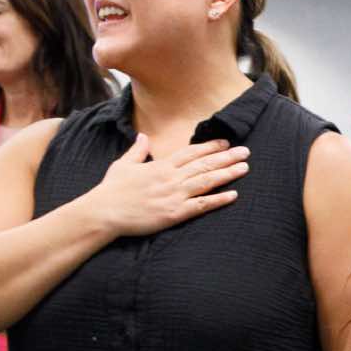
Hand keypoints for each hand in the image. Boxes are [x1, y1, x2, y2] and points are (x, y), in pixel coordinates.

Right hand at [87, 135, 248, 236]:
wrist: (104, 212)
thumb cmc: (112, 190)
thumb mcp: (123, 165)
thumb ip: (137, 150)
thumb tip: (143, 137)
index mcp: (160, 165)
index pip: (191, 153)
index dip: (210, 147)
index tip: (226, 143)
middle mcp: (171, 178)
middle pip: (204, 164)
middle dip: (226, 157)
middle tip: (246, 152)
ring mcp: (174, 195)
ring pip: (206, 181)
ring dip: (227, 174)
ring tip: (244, 168)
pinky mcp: (174, 213)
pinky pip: (201, 205)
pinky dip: (218, 200)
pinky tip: (233, 195)